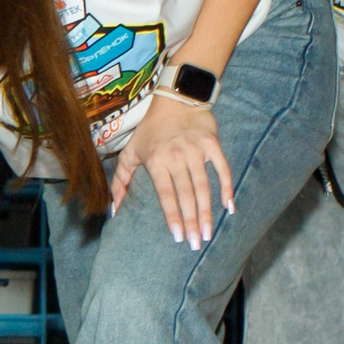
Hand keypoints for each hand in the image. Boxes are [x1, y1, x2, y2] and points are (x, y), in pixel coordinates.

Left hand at [110, 90, 234, 245]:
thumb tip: (114, 211)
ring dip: (208, 211)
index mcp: (157, 161)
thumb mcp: (130, 153)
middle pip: (186, 195)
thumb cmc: (150, 131)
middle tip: (196, 243)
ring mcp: (196, 150)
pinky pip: (222, 169)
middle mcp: (177, 157)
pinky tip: (230, 207)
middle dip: (192, 221)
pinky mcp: (212, 144)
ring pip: (204, 186)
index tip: (178, 236)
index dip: (173, 216)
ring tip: (209, 233)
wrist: (176, 100)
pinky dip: (227, 188)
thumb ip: (120, 182)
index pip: (166, 195)